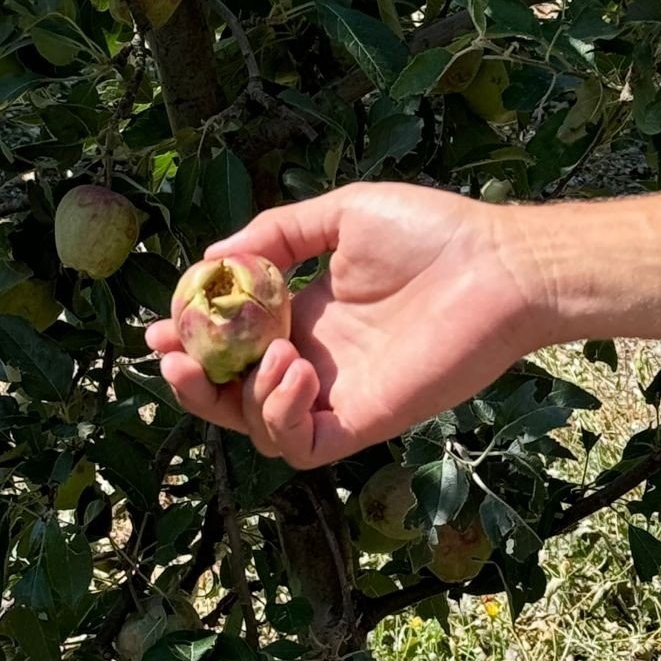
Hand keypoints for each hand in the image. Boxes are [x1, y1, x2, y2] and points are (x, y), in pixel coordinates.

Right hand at [145, 183, 539, 468]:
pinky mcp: (364, 421)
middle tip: (175, 356)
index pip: (233, 344)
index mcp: (306, 318)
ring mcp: (338, 397)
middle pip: (232, 396)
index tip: (161, 327)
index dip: (192, 341)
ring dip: (243, 395)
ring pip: (259, 427)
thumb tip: (214, 257)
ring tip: (274, 351)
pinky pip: (301, 445)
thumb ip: (277, 235)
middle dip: (193, 382)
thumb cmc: (434, 233)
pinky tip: (293, 371)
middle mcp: (315, 363)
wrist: (499, 265)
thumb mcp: (342, 215)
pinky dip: (280, 416)